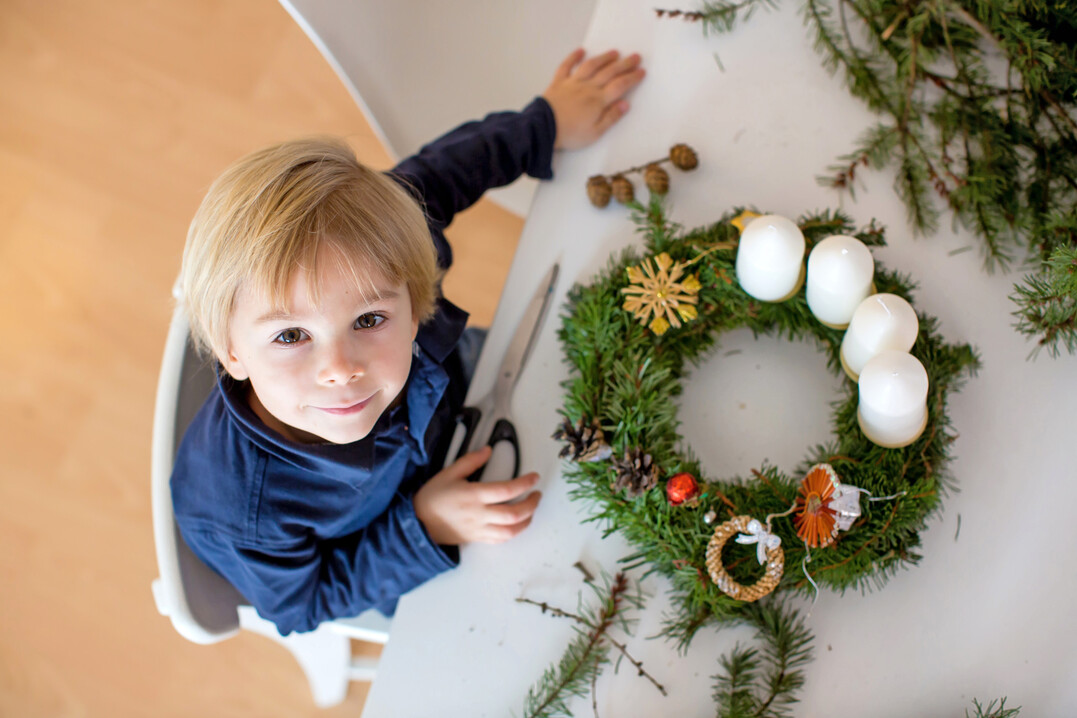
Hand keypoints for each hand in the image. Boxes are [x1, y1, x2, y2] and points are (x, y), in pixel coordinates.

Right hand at [414, 446, 541, 544]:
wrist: (417, 523)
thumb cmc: (432, 498)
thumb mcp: (449, 473)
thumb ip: (471, 461)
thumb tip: (488, 450)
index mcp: (473, 495)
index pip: (507, 490)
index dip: (525, 483)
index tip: (534, 478)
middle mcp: (479, 514)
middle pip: (514, 513)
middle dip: (531, 504)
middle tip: (537, 495)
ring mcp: (478, 529)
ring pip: (510, 531)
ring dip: (526, 521)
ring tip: (531, 511)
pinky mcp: (476, 538)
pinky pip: (500, 539)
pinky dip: (513, 533)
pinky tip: (517, 525)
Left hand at [542, 49, 645, 149]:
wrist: (543, 129)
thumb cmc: (570, 134)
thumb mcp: (594, 133)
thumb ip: (611, 117)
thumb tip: (626, 104)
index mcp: (598, 101)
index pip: (620, 86)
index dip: (632, 78)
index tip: (642, 71)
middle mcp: (588, 87)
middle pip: (609, 73)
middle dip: (624, 64)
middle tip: (636, 56)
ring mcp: (572, 83)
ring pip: (591, 66)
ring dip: (604, 58)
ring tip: (615, 52)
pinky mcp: (558, 82)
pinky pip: (566, 66)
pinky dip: (573, 57)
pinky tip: (580, 51)